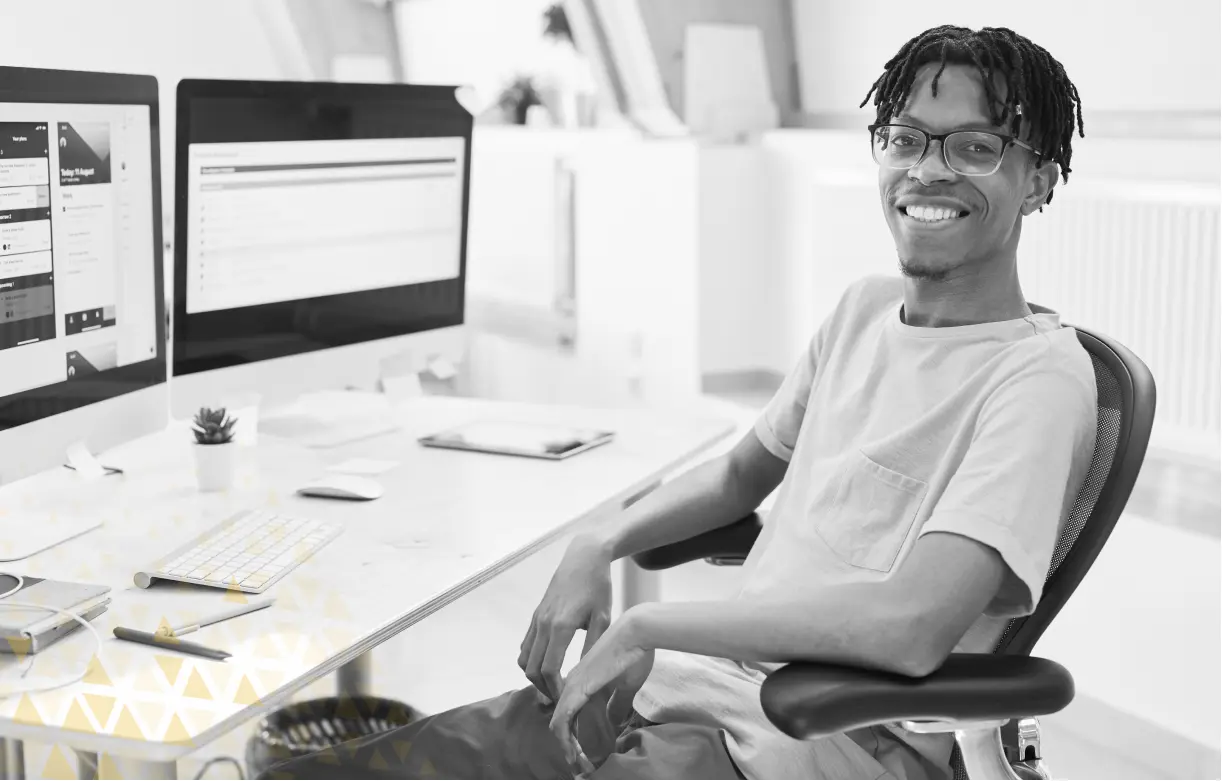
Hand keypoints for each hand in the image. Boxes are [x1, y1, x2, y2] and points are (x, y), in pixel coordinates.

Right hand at [518, 533, 612, 700]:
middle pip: (531, 668)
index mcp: (561, 625)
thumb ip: (593, 645)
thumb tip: (587, 674)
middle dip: (543, 688)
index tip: (565, 699)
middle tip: (558, 699)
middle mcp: (543, 623)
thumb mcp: (603, 617)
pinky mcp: (535, 615)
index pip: (549, 668)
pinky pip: (525, 645)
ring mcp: (536, 619)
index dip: (555, 689)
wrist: (583, 557)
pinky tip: (547, 666)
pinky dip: (530, 661)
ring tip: (551, 686)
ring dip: (534, 677)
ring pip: (523, 658)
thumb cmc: (598, 586)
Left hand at [549, 612, 653, 772]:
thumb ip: (618, 705)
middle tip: (582, 767)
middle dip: (570, 748)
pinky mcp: (577, 688)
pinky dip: (566, 738)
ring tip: (580, 765)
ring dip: (567, 747)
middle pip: (561, 723)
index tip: (586, 758)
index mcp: (582, 684)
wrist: (637, 632)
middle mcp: (572, 685)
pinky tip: (574, 751)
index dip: (575, 739)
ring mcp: (572, 685)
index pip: (571, 717)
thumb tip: (614, 723)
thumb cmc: (635, 654)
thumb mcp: (627, 687)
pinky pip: (562, 718)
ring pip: (558, 724)